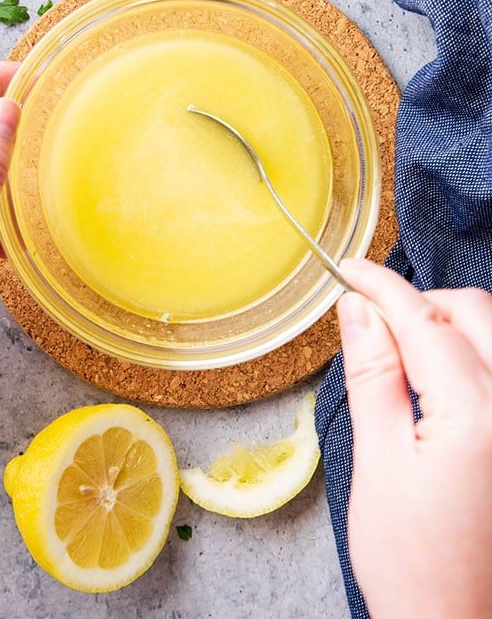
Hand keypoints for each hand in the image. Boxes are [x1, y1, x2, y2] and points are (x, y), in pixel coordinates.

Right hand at [337, 258, 491, 618]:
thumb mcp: (378, 461)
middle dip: (422, 304)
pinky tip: (444, 381)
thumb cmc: (413, 559)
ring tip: (407, 352)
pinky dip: (476, 357)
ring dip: (452, 328)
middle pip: (477, 315)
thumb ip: (373, 375)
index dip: (382, 287)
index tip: (349, 269)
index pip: (424, 324)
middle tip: (373, 320)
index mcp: (478, 417)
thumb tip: (358, 310)